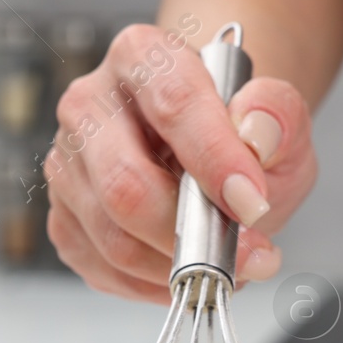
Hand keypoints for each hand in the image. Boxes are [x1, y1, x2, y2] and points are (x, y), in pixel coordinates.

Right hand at [44, 23, 317, 301]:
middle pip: (126, 186)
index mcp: (140, 57)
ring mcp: (68, 166)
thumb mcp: (278, 117)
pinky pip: (105, 270)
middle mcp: (89, 106)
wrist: (210, 153)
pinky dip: (155, 285)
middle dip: (192, 235)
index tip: (253, 205)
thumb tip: (257, 136)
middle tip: (244, 256)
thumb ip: (277, 116)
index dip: (215, 161)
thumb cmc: (235, 133)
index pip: (172, 106)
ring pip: (114, 240)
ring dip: (180, 268)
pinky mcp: (64, 219)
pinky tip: (187, 269)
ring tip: (227, 265)